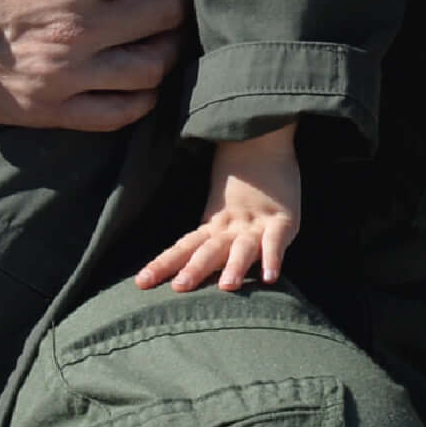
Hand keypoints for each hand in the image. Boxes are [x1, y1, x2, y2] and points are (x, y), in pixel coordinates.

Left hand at [140, 129, 301, 292]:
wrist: (263, 140)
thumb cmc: (242, 180)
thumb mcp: (220, 210)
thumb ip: (209, 237)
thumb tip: (182, 264)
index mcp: (213, 224)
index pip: (184, 246)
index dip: (164, 263)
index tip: (141, 282)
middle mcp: (232, 227)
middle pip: (210, 249)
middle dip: (196, 268)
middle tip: (179, 287)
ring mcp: (258, 223)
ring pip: (243, 247)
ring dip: (235, 266)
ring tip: (228, 286)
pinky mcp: (283, 219)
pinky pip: (276, 240)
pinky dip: (273, 257)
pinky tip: (269, 277)